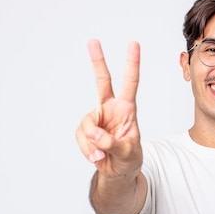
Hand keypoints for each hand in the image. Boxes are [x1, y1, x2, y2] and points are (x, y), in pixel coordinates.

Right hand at [76, 39, 142, 176]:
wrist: (118, 172)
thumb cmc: (129, 159)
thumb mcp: (127, 152)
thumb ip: (111, 142)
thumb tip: (93, 134)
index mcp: (127, 109)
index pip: (130, 83)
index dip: (132, 64)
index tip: (133, 44)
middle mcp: (110, 109)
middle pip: (102, 81)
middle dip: (98, 61)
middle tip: (93, 41)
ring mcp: (97, 118)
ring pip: (87, 125)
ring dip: (92, 144)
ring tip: (102, 156)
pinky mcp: (85, 130)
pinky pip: (81, 138)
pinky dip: (87, 151)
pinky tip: (96, 157)